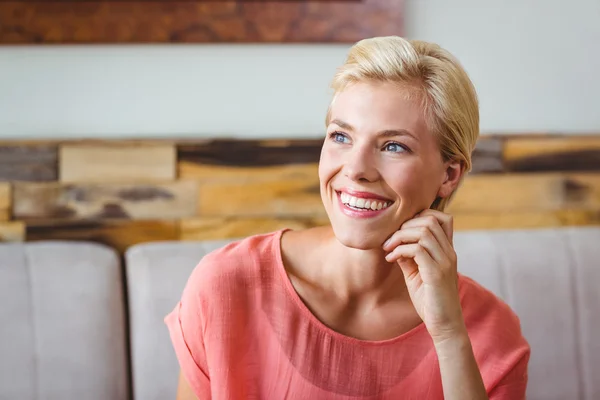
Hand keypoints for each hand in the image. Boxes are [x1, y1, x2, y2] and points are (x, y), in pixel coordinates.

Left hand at [382, 209, 465, 343]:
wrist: (444, 325)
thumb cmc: (430, 301)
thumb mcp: (415, 273)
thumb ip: (408, 256)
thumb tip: (393, 242)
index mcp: (447, 251)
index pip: (442, 218)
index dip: (419, 217)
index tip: (401, 231)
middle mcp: (449, 253)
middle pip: (430, 220)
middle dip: (404, 226)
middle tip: (390, 241)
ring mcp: (445, 262)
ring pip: (423, 232)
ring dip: (400, 237)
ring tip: (388, 249)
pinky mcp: (437, 274)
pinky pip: (417, 250)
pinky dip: (400, 250)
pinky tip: (391, 259)